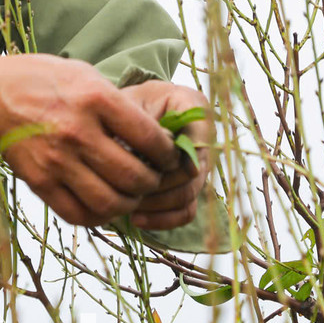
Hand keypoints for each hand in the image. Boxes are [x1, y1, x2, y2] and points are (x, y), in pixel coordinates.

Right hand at [0, 55, 180, 226]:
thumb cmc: (42, 80)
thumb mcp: (85, 75)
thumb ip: (120, 105)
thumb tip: (157, 136)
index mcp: (94, 99)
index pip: (150, 138)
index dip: (169, 153)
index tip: (169, 156)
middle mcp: (77, 132)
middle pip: (134, 177)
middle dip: (153, 183)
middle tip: (153, 178)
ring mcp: (56, 161)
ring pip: (110, 203)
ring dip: (129, 204)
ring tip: (131, 194)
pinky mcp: (39, 183)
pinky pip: (79, 214)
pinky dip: (99, 216)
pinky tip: (104, 203)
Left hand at [118, 80, 213, 229]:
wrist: (120, 110)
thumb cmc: (123, 103)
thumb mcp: (128, 103)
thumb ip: (140, 125)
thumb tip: (152, 158)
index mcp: (194, 106)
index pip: (200, 133)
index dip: (182, 155)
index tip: (160, 166)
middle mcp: (203, 136)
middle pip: (193, 171)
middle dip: (160, 184)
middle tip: (129, 189)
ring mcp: (199, 164)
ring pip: (188, 194)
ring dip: (158, 204)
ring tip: (128, 204)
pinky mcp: (189, 186)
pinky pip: (185, 211)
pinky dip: (162, 219)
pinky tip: (136, 219)